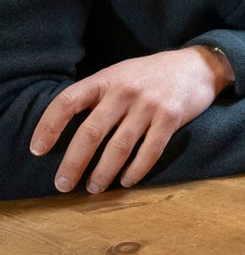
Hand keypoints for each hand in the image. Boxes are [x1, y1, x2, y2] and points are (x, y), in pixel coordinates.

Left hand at [29, 46, 231, 193]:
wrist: (197, 66)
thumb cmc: (151, 75)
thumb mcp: (120, 75)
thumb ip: (97, 96)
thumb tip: (66, 132)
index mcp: (106, 79)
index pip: (68, 101)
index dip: (48, 126)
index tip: (37, 150)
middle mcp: (126, 90)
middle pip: (91, 132)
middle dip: (73, 163)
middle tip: (63, 184)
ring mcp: (149, 104)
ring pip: (119, 147)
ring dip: (103, 173)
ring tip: (94, 187)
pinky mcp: (171, 117)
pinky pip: (150, 151)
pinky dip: (135, 170)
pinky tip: (126, 180)